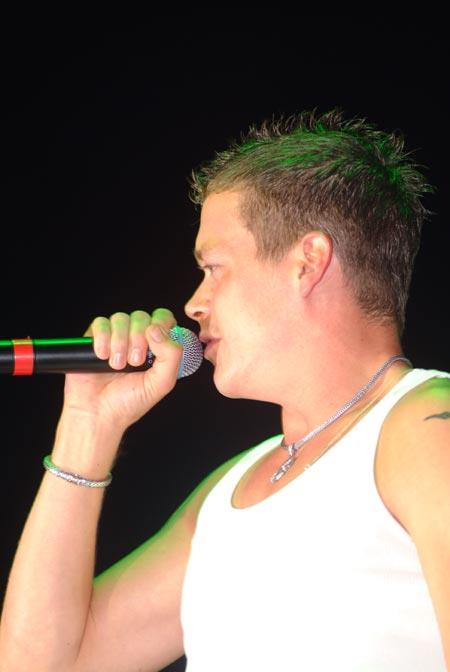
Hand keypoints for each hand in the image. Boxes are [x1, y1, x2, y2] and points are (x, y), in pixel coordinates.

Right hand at [61, 308, 182, 432]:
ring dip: (120, 341)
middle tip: (134, 362)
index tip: (154, 341)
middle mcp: (136, 340)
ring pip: (120, 318)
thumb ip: (172, 355)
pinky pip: (100, 323)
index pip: (163, 319)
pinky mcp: (94, 339)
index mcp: (156, 348)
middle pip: (141, 317)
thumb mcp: (161, 383)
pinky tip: (102, 356)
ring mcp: (115, 338)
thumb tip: (157, 330)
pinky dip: (102, 338)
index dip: (161, 324)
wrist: (98, 414)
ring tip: (117, 365)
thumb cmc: (130, 403)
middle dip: (138, 338)